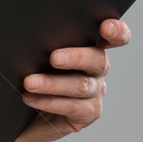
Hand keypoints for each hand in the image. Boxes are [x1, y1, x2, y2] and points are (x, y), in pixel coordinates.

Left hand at [14, 18, 131, 141]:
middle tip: (54, 58)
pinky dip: (49, 101)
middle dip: (76, 57)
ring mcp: (95, 92)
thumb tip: (30, 34)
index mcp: (89, 46)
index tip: (105, 27)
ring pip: (80, 85)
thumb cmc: (32, 76)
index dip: (116, 31)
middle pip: (97, 59)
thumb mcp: (36, 56)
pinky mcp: (88, 113)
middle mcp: (97, 69)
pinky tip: (30, 98)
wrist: (25, 114)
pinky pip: (72, 106)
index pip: (113, 36)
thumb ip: (43, 45)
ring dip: (52, 83)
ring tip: (29, 83)